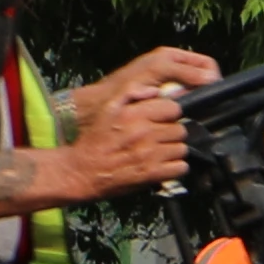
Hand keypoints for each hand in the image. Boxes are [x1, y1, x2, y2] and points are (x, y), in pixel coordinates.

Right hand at [54, 47, 214, 201]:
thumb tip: (154, 90)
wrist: (81, 172)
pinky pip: (180, 168)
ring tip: (161, 152)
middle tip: (160, 138)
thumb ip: (130, 93)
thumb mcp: (107, 109)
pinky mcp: (152, 174)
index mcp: (135, 114)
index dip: (170, 114)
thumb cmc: (94, 141)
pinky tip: (163, 166)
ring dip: (174, 151)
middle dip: (172, 133)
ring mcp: (150, 155)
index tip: (163, 119)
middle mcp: (144, 133)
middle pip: (180, 129)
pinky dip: (175, 168)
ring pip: (182, 149)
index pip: (173, 108)